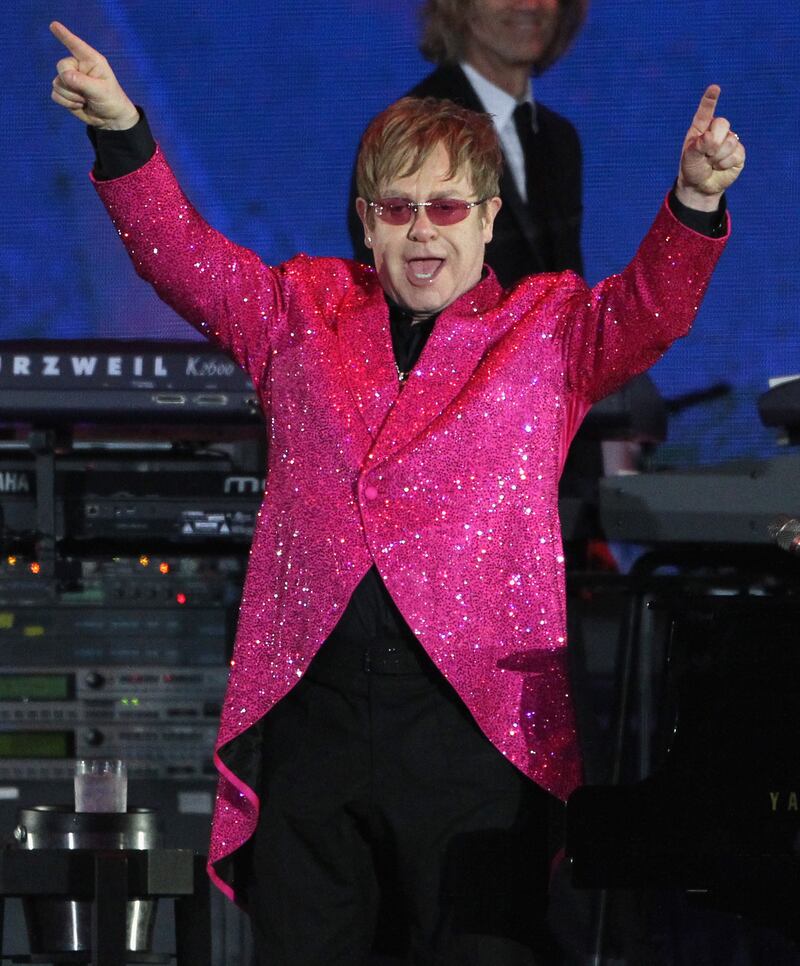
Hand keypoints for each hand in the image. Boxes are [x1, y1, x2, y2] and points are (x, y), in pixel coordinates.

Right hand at [49, 21, 138, 129]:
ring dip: (71, 96)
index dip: (64, 35)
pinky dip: (66, 103)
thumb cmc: (111, 100)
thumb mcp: (101, 91)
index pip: (75, 45)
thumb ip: (83, 82)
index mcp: (91, 60)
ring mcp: (70, 79)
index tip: (54, 25)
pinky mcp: (65, 91)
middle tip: (86, 94)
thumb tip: (65, 76)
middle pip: (61, 67)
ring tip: (85, 100)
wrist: (110, 119)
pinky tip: (79, 104)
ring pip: (57, 83)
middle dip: (71, 83)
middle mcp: (78, 67)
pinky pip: (55, 94)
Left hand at [676, 85, 744, 210]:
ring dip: (718, 157)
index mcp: (701, 128)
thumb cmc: (692, 168)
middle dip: (713, 141)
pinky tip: (720, 167)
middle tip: (706, 154)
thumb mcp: (689, 158)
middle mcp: (716, 130)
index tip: (714, 88)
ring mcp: (729, 140)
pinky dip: (725, 163)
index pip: (706, 111)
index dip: (710, 100)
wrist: (700, 186)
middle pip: (722, 124)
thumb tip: (710, 137)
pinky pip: (735, 153)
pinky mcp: (739, 152)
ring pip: (729, 141)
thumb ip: (698, 146)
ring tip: (711, 162)